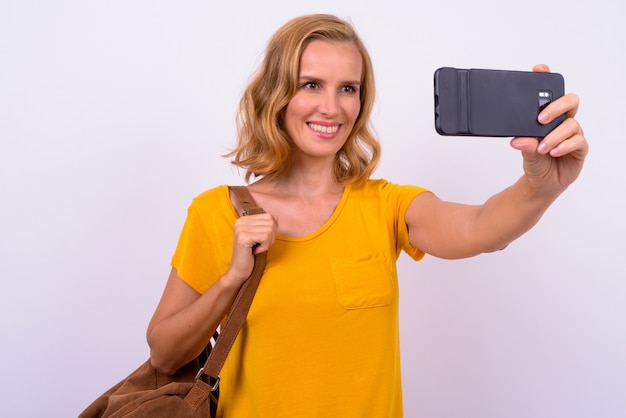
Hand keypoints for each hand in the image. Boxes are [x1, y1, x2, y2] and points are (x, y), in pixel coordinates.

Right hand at [225, 212, 276, 286]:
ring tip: (257, 248)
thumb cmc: (250, 254)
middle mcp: (241, 221)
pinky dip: (264, 247)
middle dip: (271, 237)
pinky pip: (265, 237)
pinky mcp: (243, 237)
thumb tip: (276, 218)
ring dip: (267, 243)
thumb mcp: (259, 236)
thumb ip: (266, 225)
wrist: (239, 270)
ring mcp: (241, 229)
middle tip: (260, 245)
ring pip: (269, 230)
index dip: (271, 230)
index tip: (261, 240)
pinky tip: (255, 251)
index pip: (268, 216)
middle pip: (270, 222)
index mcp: (244, 219)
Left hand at [510, 64, 588, 195]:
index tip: (538, 70)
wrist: (541, 183)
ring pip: (571, 124)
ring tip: (542, 147)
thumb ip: (524, 144)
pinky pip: (578, 141)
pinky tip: (553, 152)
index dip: (547, 79)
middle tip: (540, 118)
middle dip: (556, 106)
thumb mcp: (525, 152)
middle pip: (570, 101)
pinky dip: (564, 146)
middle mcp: (562, 122)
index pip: (551, 93)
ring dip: (555, 135)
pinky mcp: (580, 148)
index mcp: (548, 117)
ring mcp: (572, 134)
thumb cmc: (535, 162)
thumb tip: (518, 139)